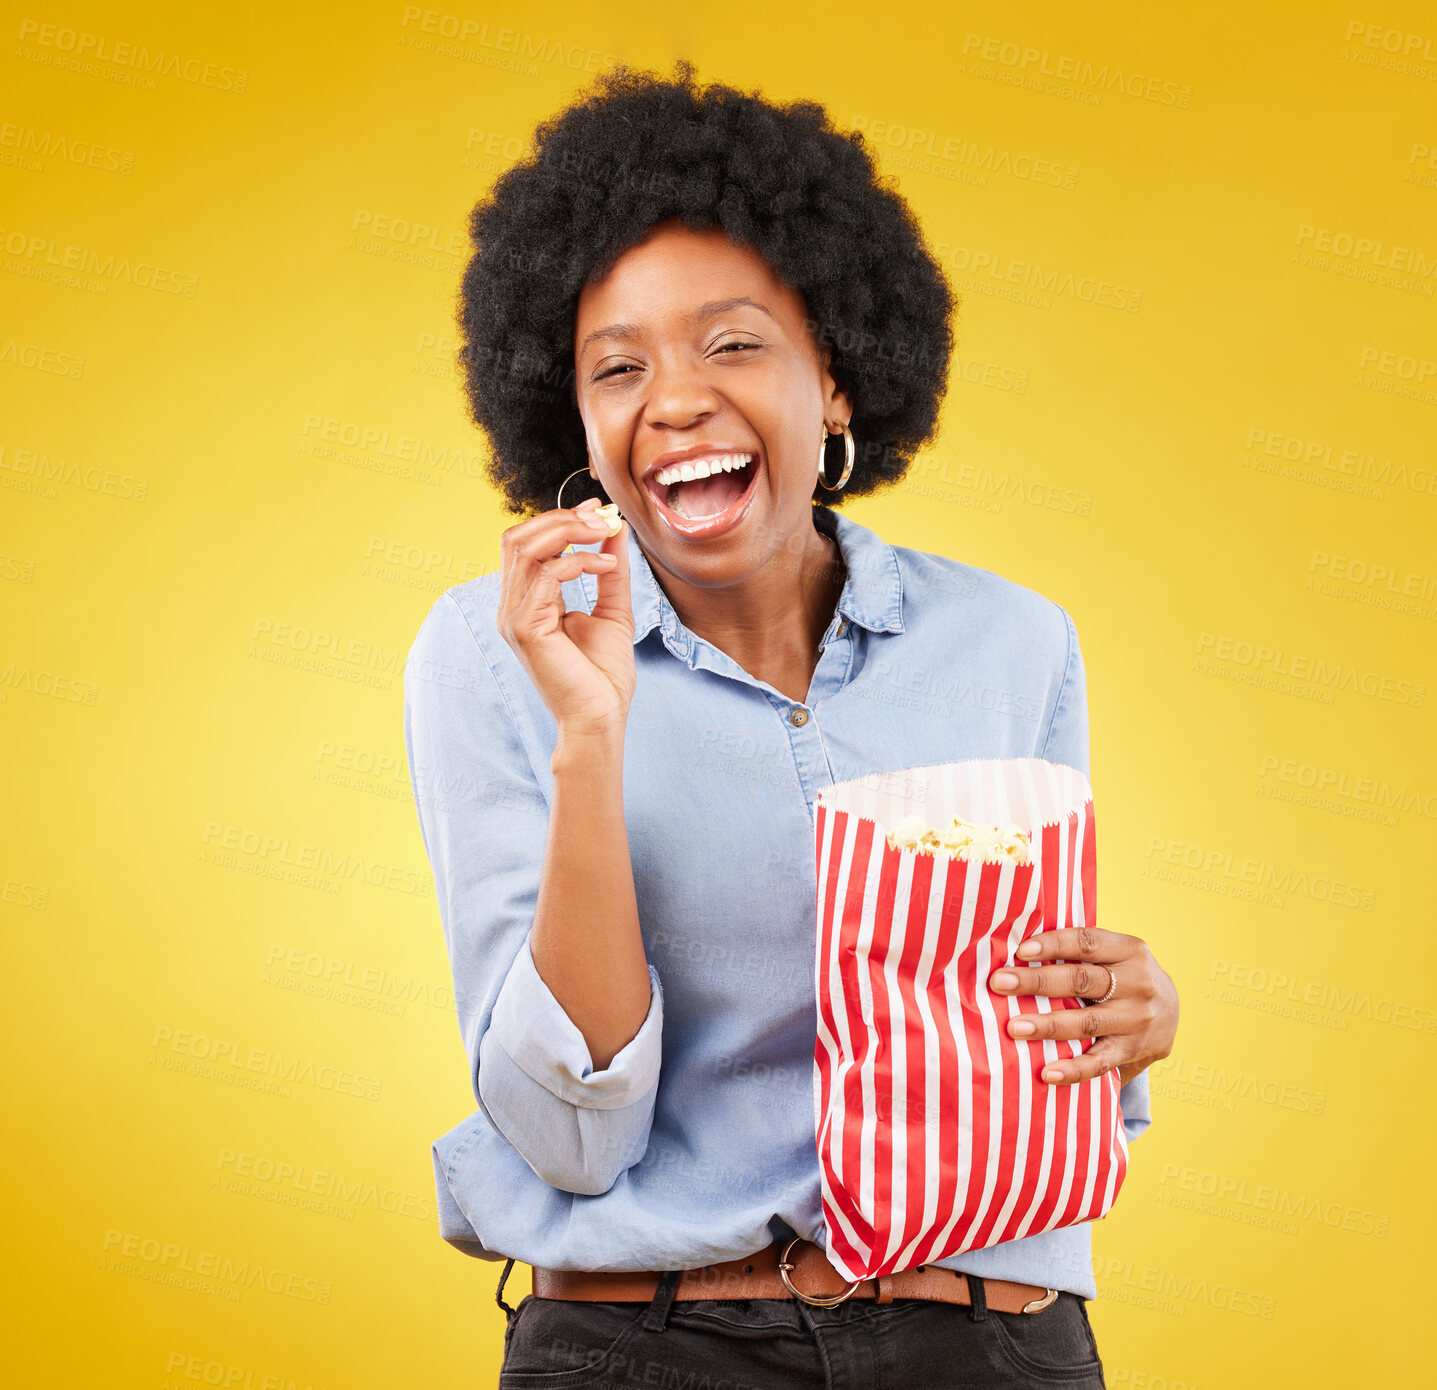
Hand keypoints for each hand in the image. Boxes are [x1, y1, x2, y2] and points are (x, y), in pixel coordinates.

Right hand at [496, 498, 634, 735]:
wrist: (601, 717)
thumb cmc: (603, 675)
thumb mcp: (613, 610)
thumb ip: (610, 570)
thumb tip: (614, 530)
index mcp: (526, 602)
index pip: (527, 543)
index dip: (560, 519)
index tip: (599, 510)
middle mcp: (512, 606)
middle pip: (518, 537)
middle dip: (562, 518)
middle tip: (601, 516)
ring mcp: (513, 617)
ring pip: (526, 548)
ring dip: (569, 531)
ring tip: (604, 532)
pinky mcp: (526, 627)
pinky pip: (547, 574)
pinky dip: (580, 561)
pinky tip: (606, 566)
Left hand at [988, 926, 1177, 1086]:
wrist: (1172, 1010)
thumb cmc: (1123, 974)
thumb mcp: (1114, 953)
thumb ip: (1079, 950)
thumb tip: (1018, 949)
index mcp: (1130, 950)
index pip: (1087, 943)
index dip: (1054, 944)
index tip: (1020, 950)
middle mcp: (1138, 983)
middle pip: (1082, 981)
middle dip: (1037, 982)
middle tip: (999, 983)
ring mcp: (1137, 1020)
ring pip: (1087, 1022)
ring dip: (1048, 1025)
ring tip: (1013, 1027)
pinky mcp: (1134, 1051)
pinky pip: (1100, 1062)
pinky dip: (1073, 1069)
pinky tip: (1046, 1072)